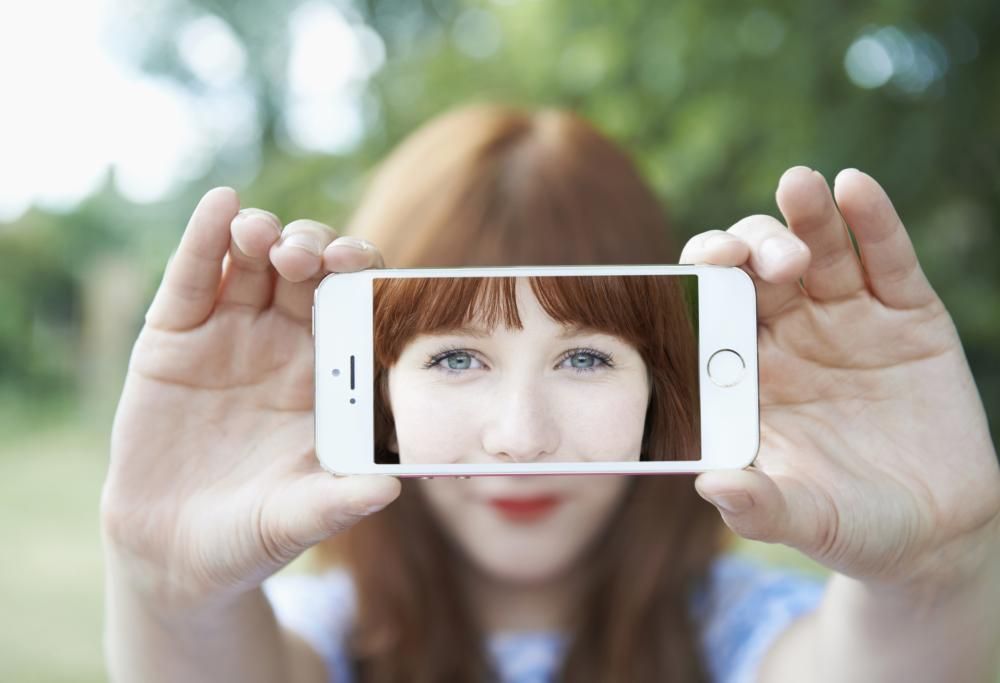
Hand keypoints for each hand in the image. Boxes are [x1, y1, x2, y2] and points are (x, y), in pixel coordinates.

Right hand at [100, 188, 399, 612]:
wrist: (176, 551)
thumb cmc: (253, 533)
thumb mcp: (298, 518)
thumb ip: (341, 501)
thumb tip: (391, 488)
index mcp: (330, 373)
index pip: (356, 306)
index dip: (362, 279)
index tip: (362, 269)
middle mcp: (285, 343)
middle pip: (308, 272)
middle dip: (314, 250)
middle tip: (311, 257)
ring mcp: (229, 334)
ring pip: (252, 262)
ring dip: (262, 236)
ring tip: (262, 237)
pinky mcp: (174, 338)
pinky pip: (192, 278)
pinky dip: (204, 240)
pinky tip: (220, 207)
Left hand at [683, 167, 999, 590]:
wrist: (935, 531)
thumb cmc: (850, 524)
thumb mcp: (805, 519)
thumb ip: (759, 505)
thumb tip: (712, 484)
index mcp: (748, 372)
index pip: (710, 310)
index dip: (701, 283)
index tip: (700, 270)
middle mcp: (790, 334)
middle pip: (757, 268)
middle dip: (752, 248)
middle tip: (756, 257)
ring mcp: (848, 317)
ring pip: (819, 249)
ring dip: (804, 216)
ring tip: (799, 186)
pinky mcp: (907, 313)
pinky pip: (887, 258)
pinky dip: (872, 221)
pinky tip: (855, 188)